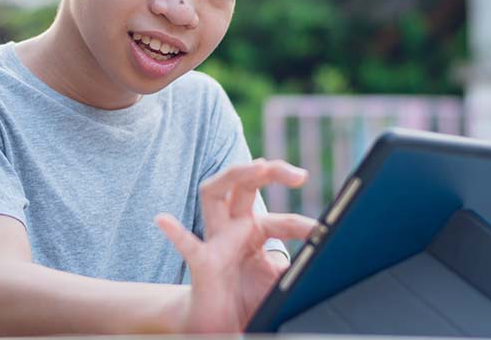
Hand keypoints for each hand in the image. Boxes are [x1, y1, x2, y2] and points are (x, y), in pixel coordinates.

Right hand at [156, 159, 314, 332]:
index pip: (281, 219)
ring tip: (258, 166)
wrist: (218, 328)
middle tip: (298, 173)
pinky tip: (163, 220)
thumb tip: (327, 256)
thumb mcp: (279, 280)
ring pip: (214, 192)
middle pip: (244, 184)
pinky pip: (187, 246)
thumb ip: (298, 265)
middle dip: (269, 170)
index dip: (305, 226)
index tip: (326, 234)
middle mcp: (232, 228)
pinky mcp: (202, 264)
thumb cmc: (246, 300)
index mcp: (252, 231)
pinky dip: (175, 233)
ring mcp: (215, 241)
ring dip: (235, 175)